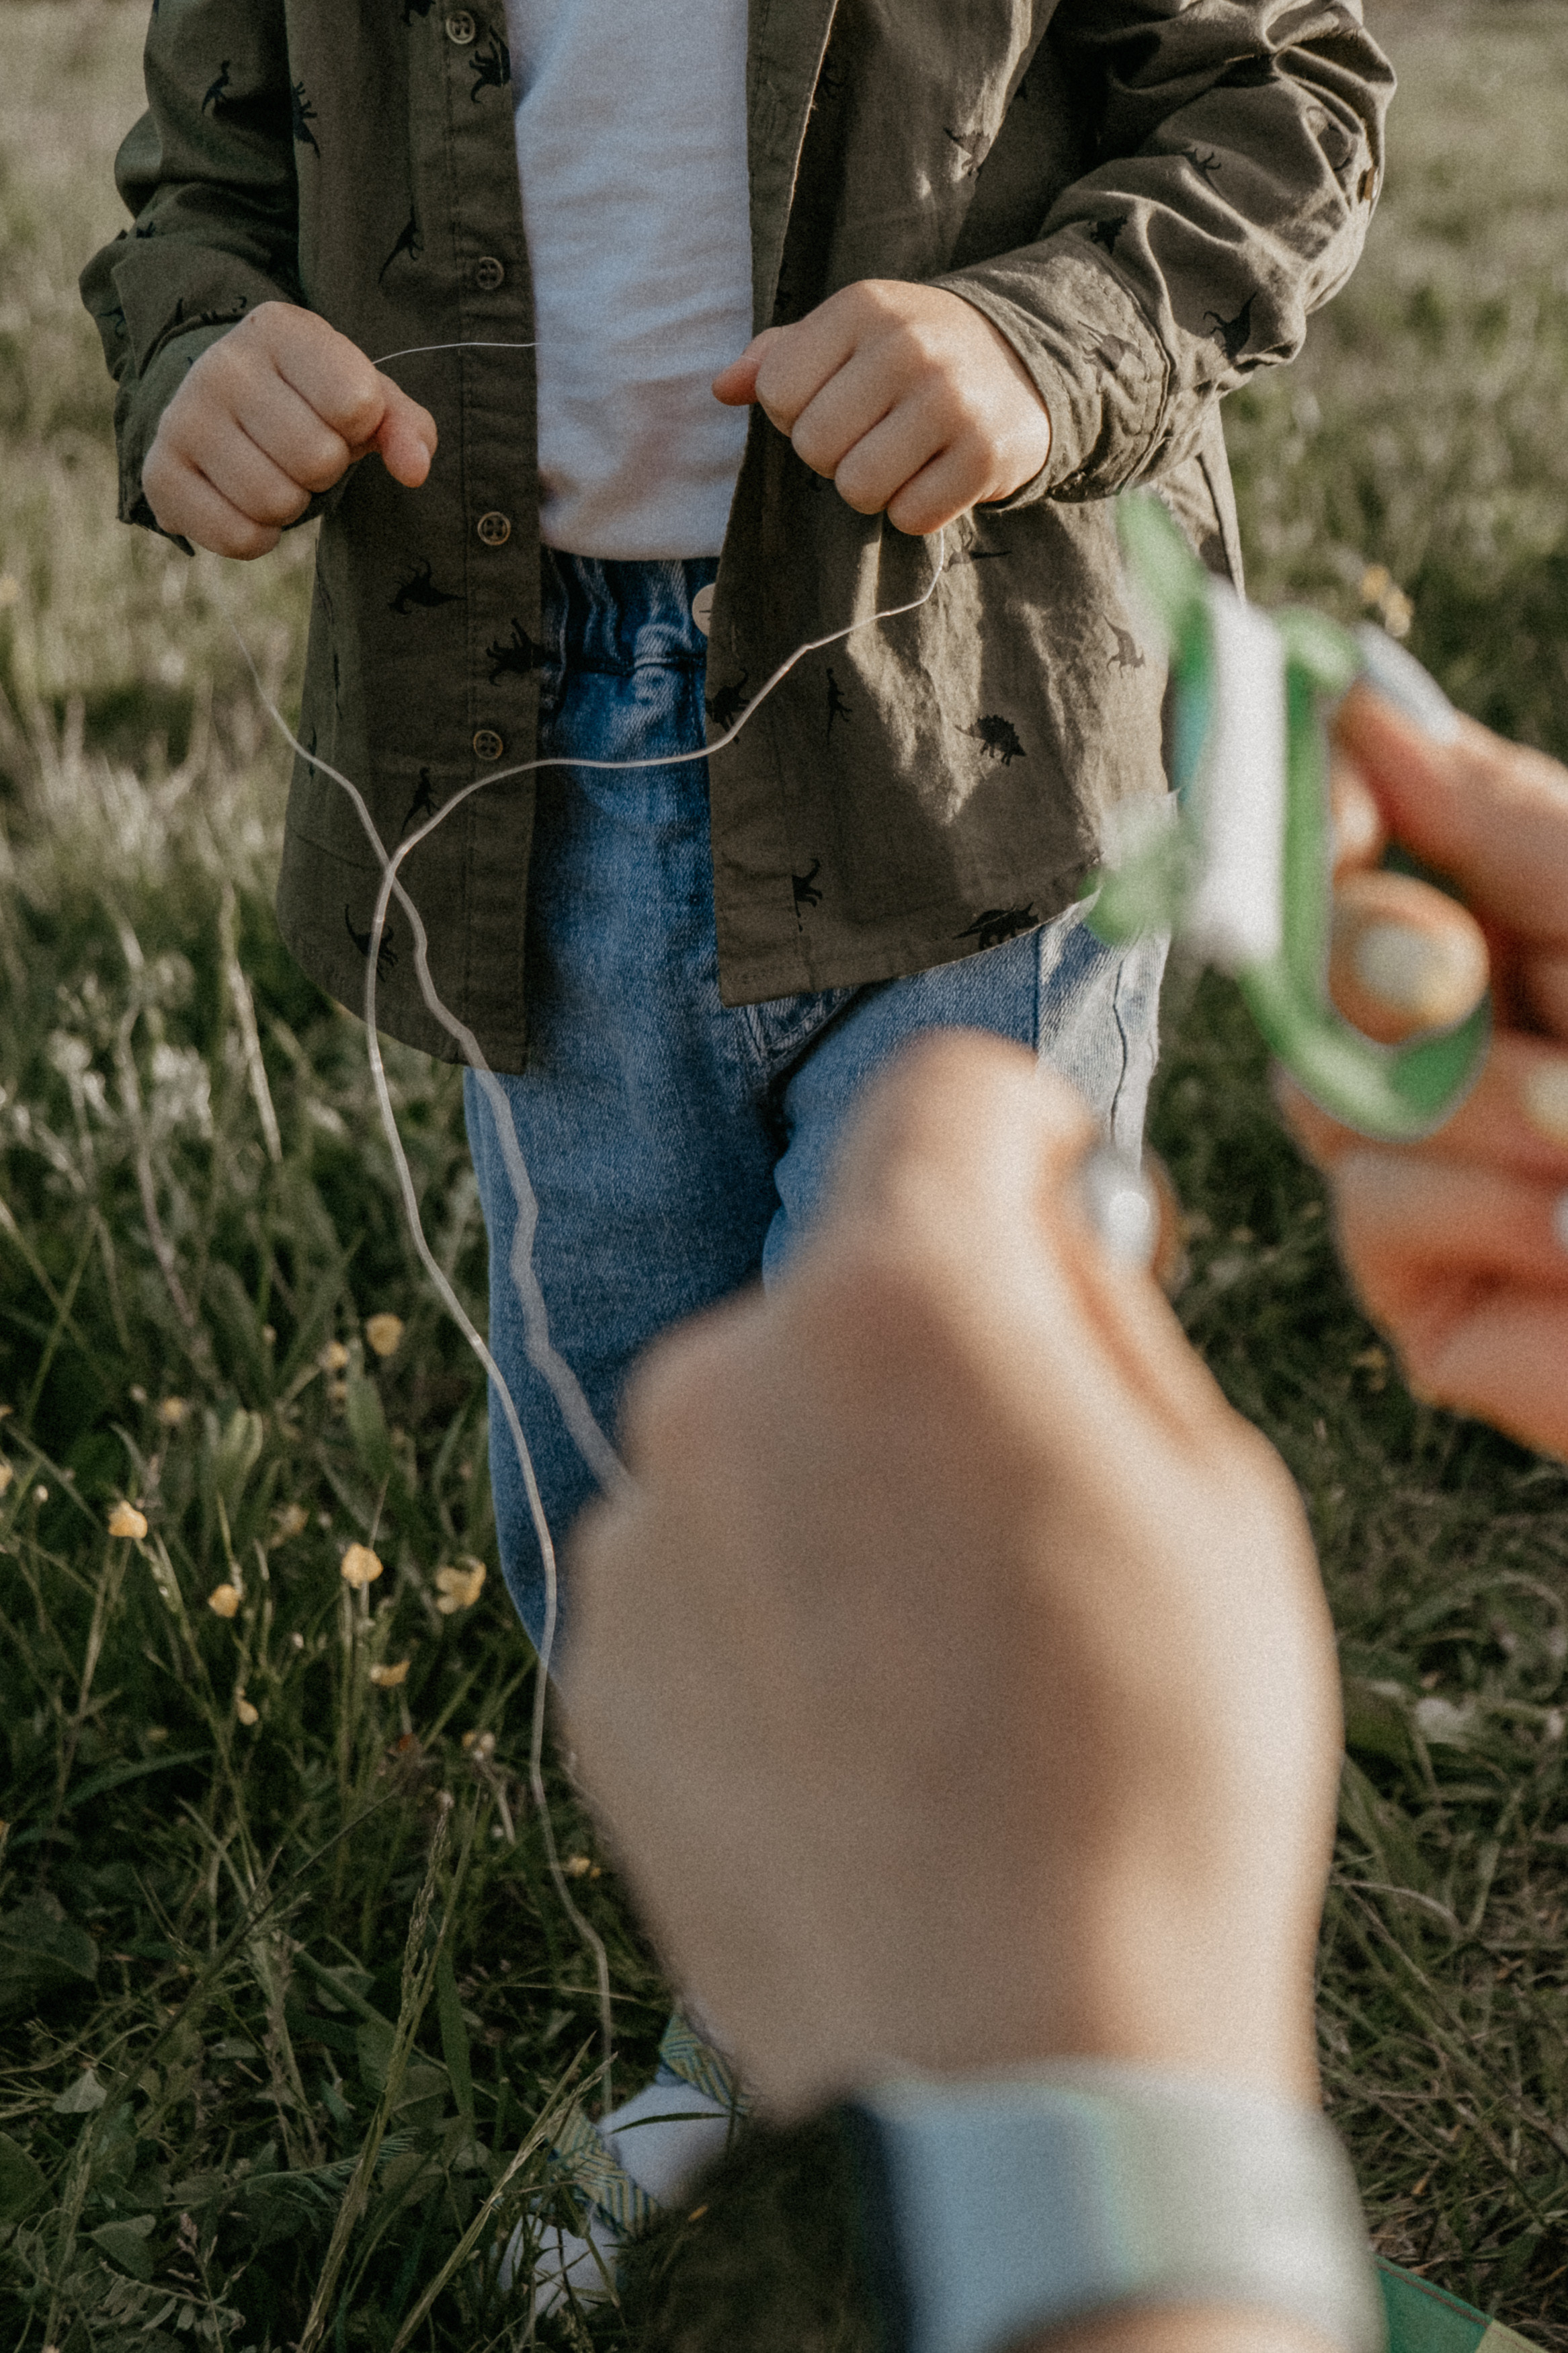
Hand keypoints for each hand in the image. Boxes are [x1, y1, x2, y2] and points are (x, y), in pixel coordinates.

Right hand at [142, 301, 436, 557]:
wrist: (220, 410)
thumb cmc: (308, 402)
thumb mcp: (364, 399)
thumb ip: (405, 427)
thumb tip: (415, 470)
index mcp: (281, 329)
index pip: (357, 403)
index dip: (360, 427)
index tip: (340, 415)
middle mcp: (223, 364)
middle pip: (318, 459)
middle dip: (324, 470)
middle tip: (303, 452)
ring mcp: (183, 417)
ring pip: (277, 502)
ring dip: (291, 504)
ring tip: (274, 472)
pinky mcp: (160, 473)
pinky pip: (239, 537)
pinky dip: (258, 536)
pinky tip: (245, 503)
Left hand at [566, 1035, 1337, 2119]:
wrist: (1008, 2057)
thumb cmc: (1152, 1772)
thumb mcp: (1215, 1493)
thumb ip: (1102, 1316)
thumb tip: (1038, 1235)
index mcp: (896, 1304)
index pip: (936, 1094)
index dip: (1020, 1129)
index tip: (1052, 1196)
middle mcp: (724, 1380)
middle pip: (843, 1282)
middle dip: (935, 1338)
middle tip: (1023, 1491)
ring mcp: (638, 1526)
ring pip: (761, 1427)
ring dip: (840, 1478)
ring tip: (938, 1648)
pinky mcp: (591, 1656)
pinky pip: (695, 1559)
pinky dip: (766, 1596)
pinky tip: (853, 1722)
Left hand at [712, 281, 1051, 534]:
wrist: (1025, 360)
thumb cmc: (914, 352)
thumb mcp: (850, 333)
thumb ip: (780, 355)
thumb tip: (722, 388)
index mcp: (863, 307)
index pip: (777, 391)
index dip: (793, 414)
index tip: (833, 403)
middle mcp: (908, 346)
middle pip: (814, 447)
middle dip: (832, 457)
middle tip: (870, 437)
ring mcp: (952, 401)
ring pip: (858, 489)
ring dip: (871, 490)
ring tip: (900, 459)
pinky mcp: (985, 455)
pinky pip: (912, 517)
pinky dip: (916, 511)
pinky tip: (935, 475)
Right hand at [1286, 689, 1567, 1456]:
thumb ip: (1505, 819)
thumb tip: (1353, 694)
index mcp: (1531, 933)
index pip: (1361, 846)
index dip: (1314, 813)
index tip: (1342, 813)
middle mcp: (1470, 1044)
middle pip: (1308, 968)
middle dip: (1371, 962)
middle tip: (1454, 986)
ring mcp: (1444, 1173)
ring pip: (1329, 1092)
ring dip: (1473, 1109)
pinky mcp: (1437, 1300)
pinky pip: (1374, 1214)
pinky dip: (1482, 1215)